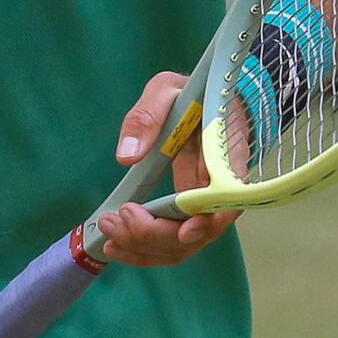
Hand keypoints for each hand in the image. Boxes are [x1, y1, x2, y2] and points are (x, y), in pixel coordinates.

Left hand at [99, 70, 238, 267]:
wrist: (201, 100)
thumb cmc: (191, 93)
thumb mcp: (168, 90)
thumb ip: (148, 115)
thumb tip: (128, 156)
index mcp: (225, 156)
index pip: (228, 200)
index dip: (209, 221)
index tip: (183, 230)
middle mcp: (221, 188)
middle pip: (200, 230)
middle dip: (159, 234)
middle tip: (121, 219)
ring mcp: (204, 204)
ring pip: (183, 243)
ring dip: (145, 247)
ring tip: (109, 232)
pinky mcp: (185, 211)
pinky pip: (169, 239)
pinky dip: (142, 248)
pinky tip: (116, 245)